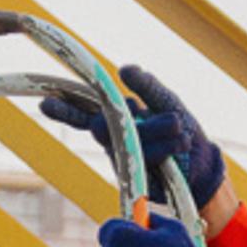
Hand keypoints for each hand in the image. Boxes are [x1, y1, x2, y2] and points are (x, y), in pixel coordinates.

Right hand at [41, 59, 228, 224]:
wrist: (202, 160)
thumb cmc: (179, 126)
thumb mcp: (164, 99)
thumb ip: (146, 85)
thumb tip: (123, 69)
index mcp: (113, 116)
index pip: (84, 109)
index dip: (64, 107)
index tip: (44, 103)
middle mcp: (112, 138)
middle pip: (99, 127)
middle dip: (101, 123)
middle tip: (89, 119)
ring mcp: (122, 159)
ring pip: (126, 139)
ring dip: (154, 129)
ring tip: (178, 123)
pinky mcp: (136, 177)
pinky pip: (144, 157)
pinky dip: (164, 145)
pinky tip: (181, 139)